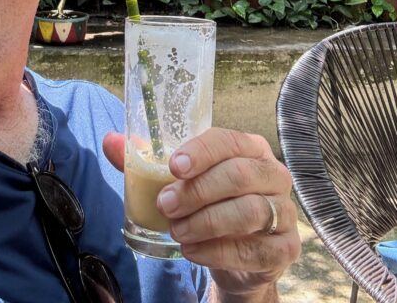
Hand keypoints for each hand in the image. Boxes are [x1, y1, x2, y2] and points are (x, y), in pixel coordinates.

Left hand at [102, 128, 300, 301]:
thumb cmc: (208, 206)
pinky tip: (194, 251)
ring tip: (178, 231)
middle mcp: (273, 175)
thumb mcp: (179, 183)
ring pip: (249, 212)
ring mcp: (284, 212)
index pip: (229, 140)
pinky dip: (219, 252)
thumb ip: (146, 162)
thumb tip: (110, 141)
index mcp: (251, 149)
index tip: (174, 166)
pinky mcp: (286, 248)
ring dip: (206, 222)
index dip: (201, 152)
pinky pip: (256, 250)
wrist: (235, 255)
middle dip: (197, 191)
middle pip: (239, 175)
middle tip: (166, 205)